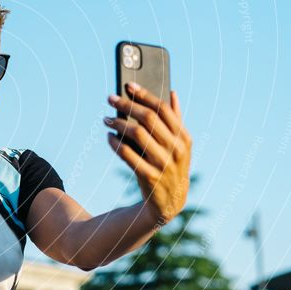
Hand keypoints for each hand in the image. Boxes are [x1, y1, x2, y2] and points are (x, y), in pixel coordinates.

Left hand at [103, 82, 191, 224]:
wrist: (169, 203)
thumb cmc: (171, 167)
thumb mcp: (178, 145)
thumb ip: (175, 120)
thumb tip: (172, 93)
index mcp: (184, 137)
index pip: (163, 109)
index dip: (144, 95)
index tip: (128, 86)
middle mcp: (176, 149)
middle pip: (148, 118)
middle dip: (127, 105)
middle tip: (110, 99)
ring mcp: (164, 164)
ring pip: (137, 134)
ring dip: (118, 124)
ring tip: (106, 119)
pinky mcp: (150, 177)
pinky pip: (128, 155)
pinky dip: (116, 144)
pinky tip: (109, 138)